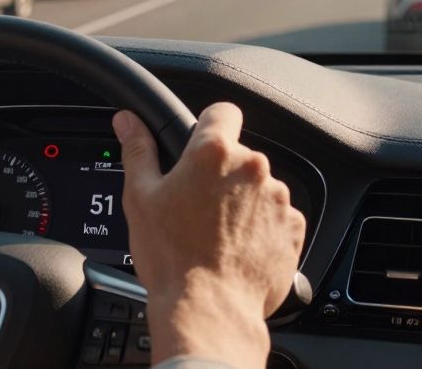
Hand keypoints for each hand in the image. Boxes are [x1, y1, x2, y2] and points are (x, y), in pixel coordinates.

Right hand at [112, 102, 305, 368]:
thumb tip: (129, 121)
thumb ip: (138, 150)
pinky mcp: (292, 227)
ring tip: (216, 234)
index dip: (208, 126)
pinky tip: (236, 248)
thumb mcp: (140, 198)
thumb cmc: (173, 258)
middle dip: (220, 174)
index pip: (222, 112)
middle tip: (196, 206)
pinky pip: (276, 216)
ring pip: (258, 187)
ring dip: (242, 202)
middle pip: (239, 156)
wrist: (210, 309)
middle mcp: (252, 168)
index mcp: (214, 153)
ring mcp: (277, 198)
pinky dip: (261, 227)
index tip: (199, 145)